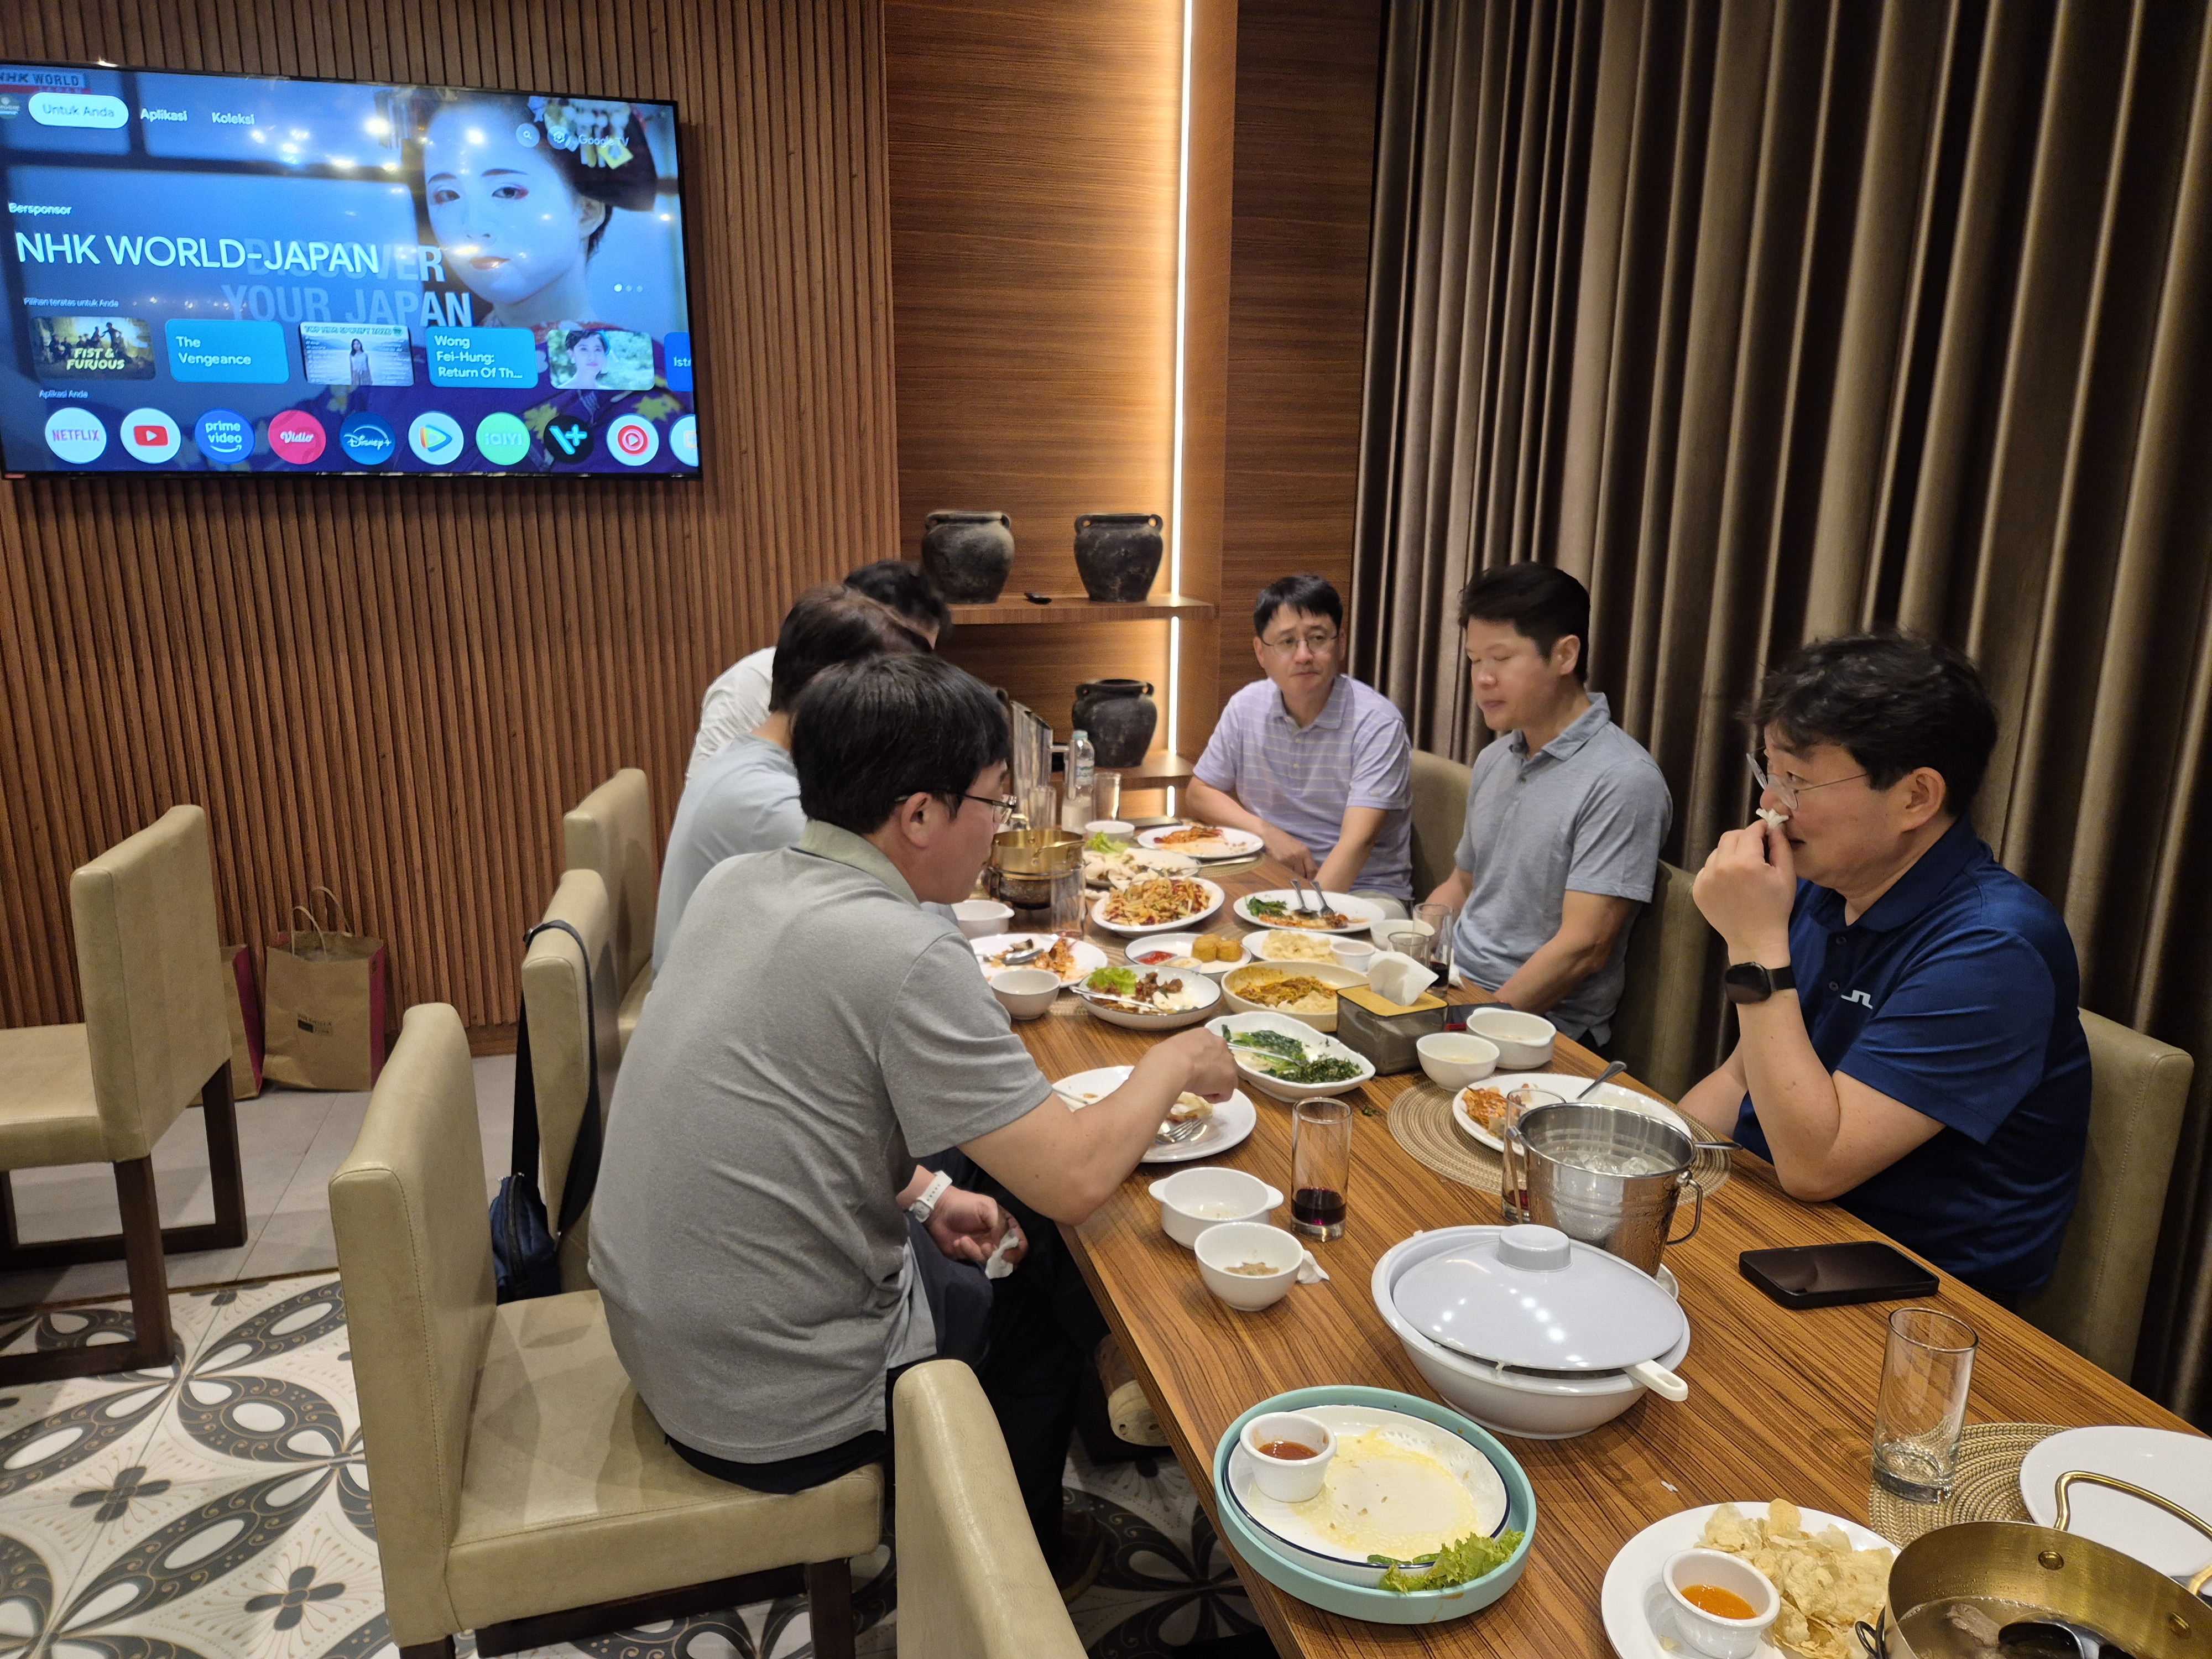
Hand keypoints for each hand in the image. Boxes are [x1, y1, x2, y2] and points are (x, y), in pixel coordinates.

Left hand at [925, 1186, 1015, 1265]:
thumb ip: (1000, 1224)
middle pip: (1008, 1255)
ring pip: (989, 1259)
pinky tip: (957, 1242)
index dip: (1018, 1250)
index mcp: (1003, 1224)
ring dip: (976, 1251)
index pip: (1019, 1241)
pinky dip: (966, 1251)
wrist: (938, 1211)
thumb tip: (1002, 1245)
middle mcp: (996, 1237)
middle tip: (985, 1248)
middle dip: (998, 1256)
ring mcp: (982, 1247)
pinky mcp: (969, 1254)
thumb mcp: (986, 1207)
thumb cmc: (964, 1205)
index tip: (1007, 1253)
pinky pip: (973, 1260)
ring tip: (964, 1240)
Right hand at [1162, 1026, 1238, 1101]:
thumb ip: (1184, 1052)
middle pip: (1221, 1062)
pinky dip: (1214, 1097)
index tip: (1191, 1069)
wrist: (1174, 1064)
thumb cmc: (1166, 1055)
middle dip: (1211, 1072)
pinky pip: (1224, 1093)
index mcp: (1205, 1034)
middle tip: (1196, 1079)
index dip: (1202, 1061)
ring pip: (1224, 1077)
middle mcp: (1220, 1044)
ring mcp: (1228, 1062)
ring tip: (1197, 1087)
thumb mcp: (1175, 1047)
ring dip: (1213, 1084)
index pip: (1209, 1049)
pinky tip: (1201, 1094)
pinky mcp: (1230, 1080)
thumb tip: (1179, 1062)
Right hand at [1259, 824, 1317, 877]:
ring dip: (1293, 877)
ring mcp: (1287, 860)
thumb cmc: (1285, 841)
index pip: (1312, 870)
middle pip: (1303, 874)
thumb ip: (1306, 859)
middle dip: (1303, 878)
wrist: (1270, 835)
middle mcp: (1296, 856)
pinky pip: (1284, 873)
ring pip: (1293, 875)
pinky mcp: (1278, 863)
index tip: (1311, 881)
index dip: (1312, 877)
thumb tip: (1312, 872)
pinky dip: (1285, 874)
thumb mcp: (1299, 847)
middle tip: (1301, 880)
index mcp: (1304, 851)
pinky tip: (1284, 872)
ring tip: (1292, 877)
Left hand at [1692, 818, 1797, 962]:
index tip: (1767, 830)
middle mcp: (1721, 867)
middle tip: (1756, 847)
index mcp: (1745, 862)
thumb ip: (1780, 846)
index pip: (1750, 831)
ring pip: (1717, 851)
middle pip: (1730, 837)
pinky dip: (1719, 869)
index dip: (1760, 828)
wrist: (1755, 939)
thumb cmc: (1776, 907)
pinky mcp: (1697, 889)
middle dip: (1744, 837)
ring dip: (1730, 853)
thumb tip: (1774, 826)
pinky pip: (1707, 868)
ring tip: (1743, 867)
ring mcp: (1705, 878)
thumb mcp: (1786, 875)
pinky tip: (1731, 882)